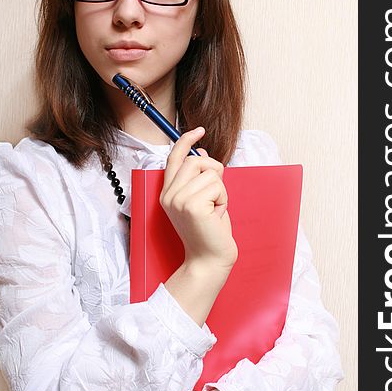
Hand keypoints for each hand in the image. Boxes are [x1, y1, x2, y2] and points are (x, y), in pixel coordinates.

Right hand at [160, 127, 237, 271]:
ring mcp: (179, 200)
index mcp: (168, 193)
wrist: (209, 260)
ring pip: (210, 172)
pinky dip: (224, 200)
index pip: (174, 158)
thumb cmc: (208, 232)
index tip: (199, 130)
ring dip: (221, 190)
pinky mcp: (192, 206)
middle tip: (217, 195)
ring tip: (215, 210)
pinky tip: (217, 216)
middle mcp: (169, 195)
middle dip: (214, 172)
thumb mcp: (201, 200)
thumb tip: (201, 154)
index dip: (185, 140)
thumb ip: (198, 178)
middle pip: (196, 160)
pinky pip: (218, 186)